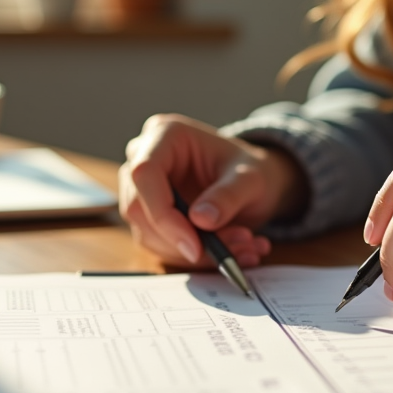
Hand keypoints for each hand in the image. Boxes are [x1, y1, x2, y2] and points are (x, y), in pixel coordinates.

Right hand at [119, 114, 307, 267]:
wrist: (253, 183)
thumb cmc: (250, 170)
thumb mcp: (251, 179)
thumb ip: (229, 196)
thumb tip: (200, 220)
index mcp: (166, 134)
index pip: (144, 174)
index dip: (163, 214)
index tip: (195, 246)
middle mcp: (145, 157)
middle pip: (139, 208)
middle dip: (182, 240)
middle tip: (228, 254)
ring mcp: (143, 188)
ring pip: (148, 233)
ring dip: (193, 253)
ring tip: (241, 249)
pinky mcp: (149, 214)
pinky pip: (160, 245)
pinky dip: (194, 257)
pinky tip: (231, 252)